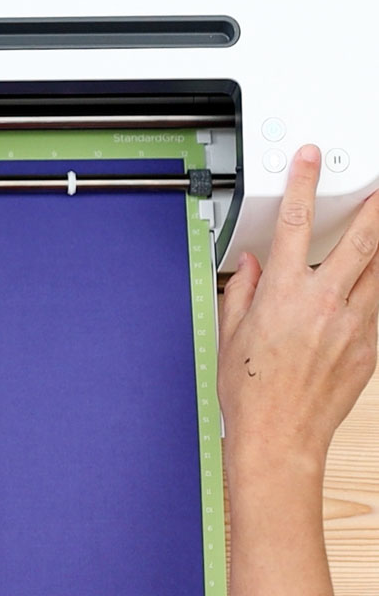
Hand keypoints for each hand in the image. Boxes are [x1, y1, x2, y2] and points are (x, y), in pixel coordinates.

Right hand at [218, 144, 378, 480]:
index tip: (311, 160)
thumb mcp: (231, 333)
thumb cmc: (252, 391)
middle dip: (374, 205)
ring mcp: (354, 325)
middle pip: (361, 239)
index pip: (296, 223)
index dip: (305, 183)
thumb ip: (242, 290)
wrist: (280, 435)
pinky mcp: (370, 347)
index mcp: (283, 294)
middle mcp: (324, 304)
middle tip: (378, 186)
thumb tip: (251, 266)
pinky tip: (377, 280)